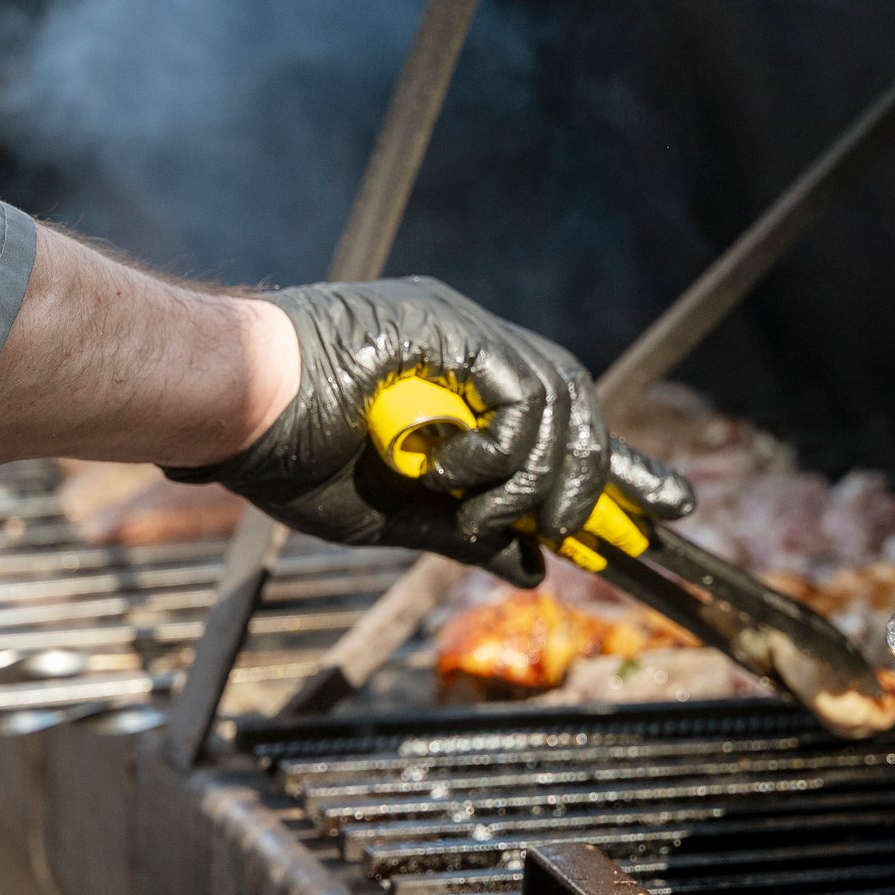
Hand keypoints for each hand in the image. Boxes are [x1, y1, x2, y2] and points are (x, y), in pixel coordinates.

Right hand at [170, 278, 691, 584]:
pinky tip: (447, 473)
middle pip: (575, 403)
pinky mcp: (450, 327)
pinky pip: (521, 399)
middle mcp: (469, 347)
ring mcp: (461, 331)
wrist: (227, 408)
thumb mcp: (396, 516)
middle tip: (605, 536)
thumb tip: (532, 567)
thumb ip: (467, 533)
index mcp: (457, 384)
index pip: (558, 420)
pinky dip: (499, 453)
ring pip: (560, 404)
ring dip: (536, 480)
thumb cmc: (288, 455)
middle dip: (606, 473)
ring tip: (484, 517)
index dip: (617, 466)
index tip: (667, 509)